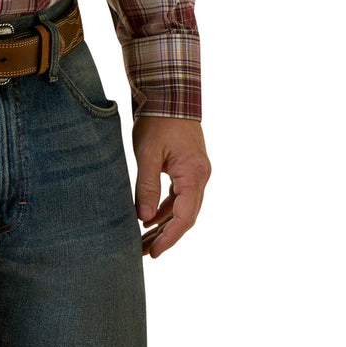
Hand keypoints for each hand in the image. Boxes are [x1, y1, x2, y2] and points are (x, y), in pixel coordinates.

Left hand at [132, 116, 210, 257]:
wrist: (169, 93)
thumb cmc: (157, 120)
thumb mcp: (147, 153)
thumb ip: (147, 186)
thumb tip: (144, 218)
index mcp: (194, 175)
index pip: (183, 218)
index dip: (169, 238)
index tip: (153, 253)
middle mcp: (201, 177)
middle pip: (185, 217)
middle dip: (165, 236)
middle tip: (145, 252)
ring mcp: (197, 172)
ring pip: (183, 207)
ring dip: (165, 223)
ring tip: (145, 239)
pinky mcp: (189, 167)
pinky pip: (180, 195)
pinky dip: (166, 207)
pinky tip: (150, 216)